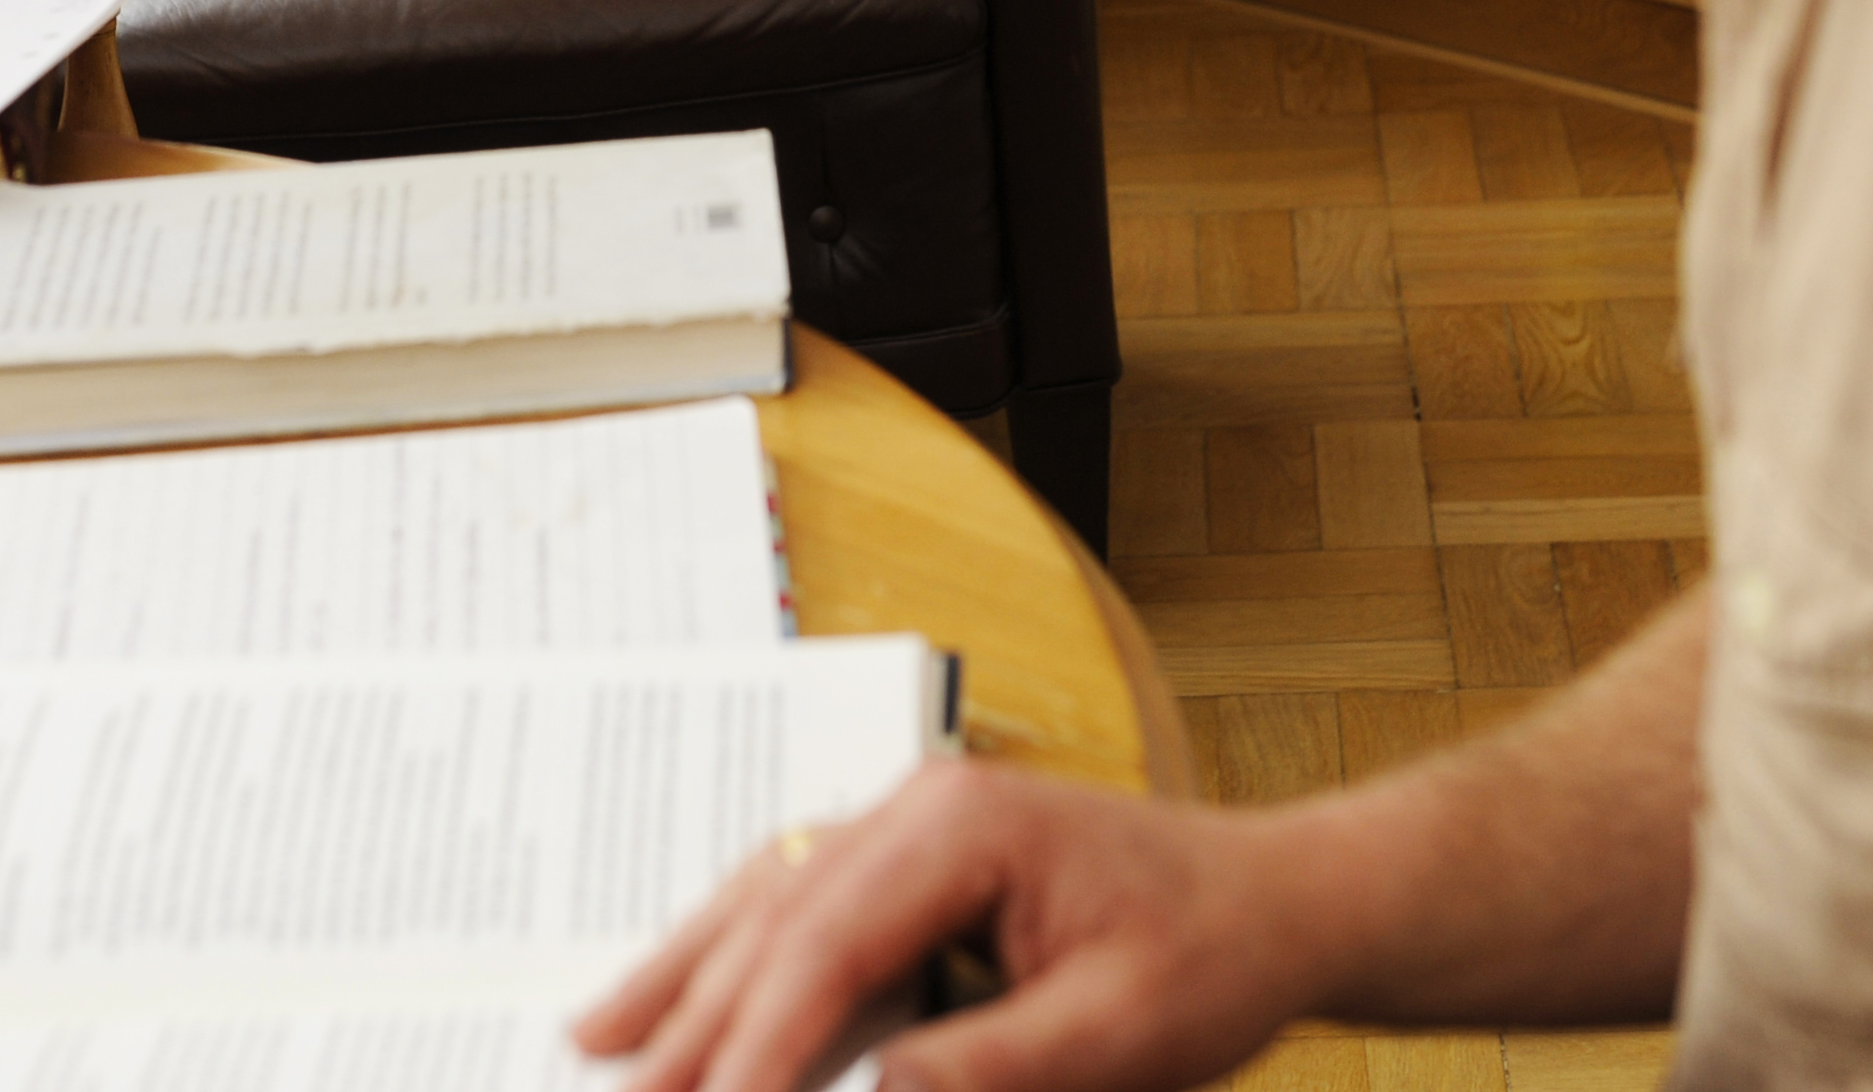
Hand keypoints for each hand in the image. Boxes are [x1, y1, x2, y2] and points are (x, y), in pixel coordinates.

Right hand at [579, 766, 1334, 1091]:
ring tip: (598, 1045)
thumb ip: (995, 1065)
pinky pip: (796, 907)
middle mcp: (919, 808)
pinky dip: (731, 958)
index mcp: (965, 828)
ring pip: (764, 902)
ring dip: (684, 980)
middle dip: (692, 1019)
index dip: (754, 1045)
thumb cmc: (1211, 955)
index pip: (825, 946)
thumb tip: (874, 1088)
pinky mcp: (910, 863)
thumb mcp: (1121, 1033)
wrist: (1274, 902)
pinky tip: (674, 1000)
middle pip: (774, 919)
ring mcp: (908, 825)